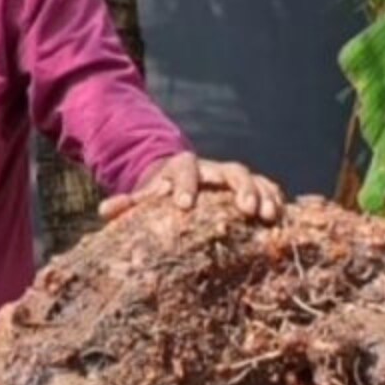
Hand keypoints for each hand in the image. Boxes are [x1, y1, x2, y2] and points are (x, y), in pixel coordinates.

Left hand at [98, 153, 283, 223]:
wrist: (183, 180)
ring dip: (262, 194)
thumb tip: (104, 212)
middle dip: (239, 188)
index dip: (185, 185)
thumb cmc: (163, 194)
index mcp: (182, 168)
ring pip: (252, 178)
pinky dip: (275, 198)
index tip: (183, 205)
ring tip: (267, 216)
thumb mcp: (145, 196)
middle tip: (244, 210)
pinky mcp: (251, 187)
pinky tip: (280, 217)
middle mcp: (212, 169)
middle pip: (229, 170)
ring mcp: (232, 177)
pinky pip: (268, 187)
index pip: (185, 170)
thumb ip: (127, 203)